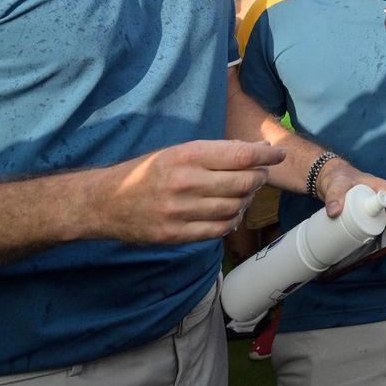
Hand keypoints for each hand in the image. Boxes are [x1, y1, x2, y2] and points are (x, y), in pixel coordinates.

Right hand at [93, 140, 283, 244]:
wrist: (106, 201)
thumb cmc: (147, 171)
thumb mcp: (177, 151)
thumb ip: (215, 152)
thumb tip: (257, 152)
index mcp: (186, 155)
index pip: (238, 155)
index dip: (265, 155)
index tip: (278, 154)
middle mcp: (185, 182)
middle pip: (242, 183)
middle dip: (259, 178)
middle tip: (261, 174)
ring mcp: (180, 211)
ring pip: (234, 207)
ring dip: (246, 200)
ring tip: (244, 193)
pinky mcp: (176, 234)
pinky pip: (218, 230)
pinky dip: (231, 221)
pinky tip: (231, 212)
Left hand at [315, 157, 385, 231]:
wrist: (332, 180)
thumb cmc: (339, 177)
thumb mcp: (336, 185)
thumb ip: (334, 196)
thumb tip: (334, 212)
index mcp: (382, 188)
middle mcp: (384, 199)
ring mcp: (378, 209)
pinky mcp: (371, 217)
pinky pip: (381, 227)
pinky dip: (382, 237)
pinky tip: (377, 250)